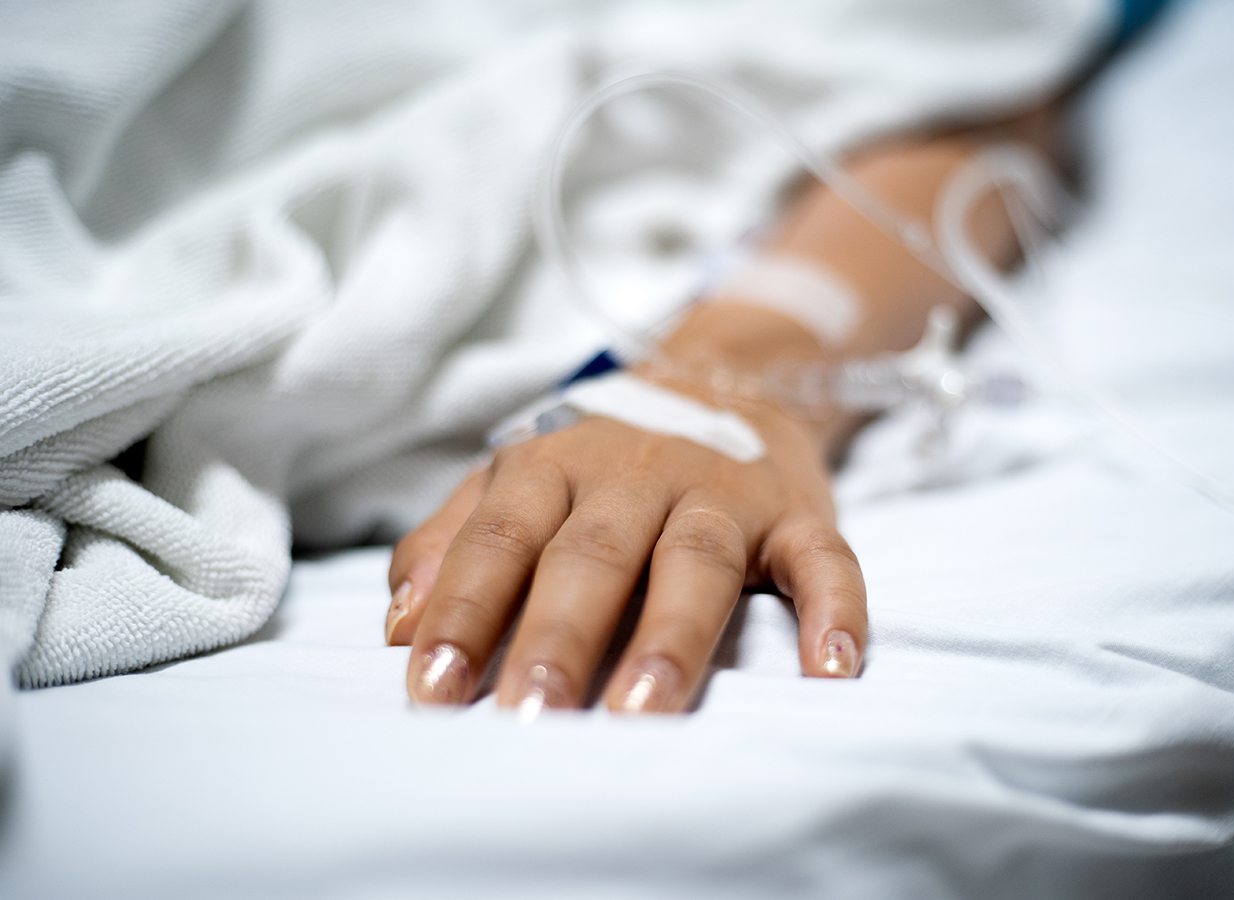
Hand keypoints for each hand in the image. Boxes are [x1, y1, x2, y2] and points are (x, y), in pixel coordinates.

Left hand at [384, 380, 865, 713]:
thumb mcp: (517, 477)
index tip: (434, 690)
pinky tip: (829, 672)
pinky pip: (823, 559)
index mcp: (555, 466)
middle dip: (559, 636)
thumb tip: (398, 626)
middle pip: (594, 555)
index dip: (465, 611)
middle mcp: (636, 475)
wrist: (722, 376)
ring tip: (644, 712)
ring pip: (698, 560)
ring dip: (672, 635)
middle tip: (531, 716)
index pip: (501, 540)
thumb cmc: (602, 455)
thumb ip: (454, 540)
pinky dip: (833, 611)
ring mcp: (723, 492)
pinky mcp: (797, 512)